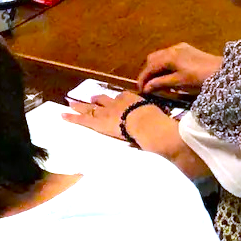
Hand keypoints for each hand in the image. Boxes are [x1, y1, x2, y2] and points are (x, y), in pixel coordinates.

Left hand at [64, 92, 209, 177]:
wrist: (150, 126)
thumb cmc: (160, 126)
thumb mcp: (164, 124)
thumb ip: (166, 131)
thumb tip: (177, 142)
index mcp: (136, 102)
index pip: (124, 100)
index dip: (118, 101)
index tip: (115, 100)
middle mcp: (120, 103)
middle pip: (106, 101)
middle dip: (97, 100)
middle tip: (90, 98)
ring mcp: (108, 111)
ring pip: (92, 107)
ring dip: (82, 106)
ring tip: (71, 103)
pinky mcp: (99, 121)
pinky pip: (83, 118)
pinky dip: (73, 117)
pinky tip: (62, 115)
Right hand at [137, 42, 220, 92]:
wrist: (223, 71)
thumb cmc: (200, 78)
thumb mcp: (179, 83)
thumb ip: (160, 84)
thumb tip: (145, 88)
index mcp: (168, 57)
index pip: (149, 68)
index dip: (142, 79)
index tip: (140, 90)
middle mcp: (171, 49)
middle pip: (152, 59)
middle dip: (147, 72)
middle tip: (147, 85)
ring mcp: (179, 47)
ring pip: (160, 56)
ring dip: (155, 67)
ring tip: (157, 80)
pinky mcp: (186, 49)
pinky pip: (169, 55)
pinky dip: (164, 63)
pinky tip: (168, 72)